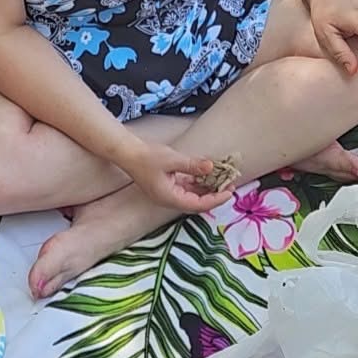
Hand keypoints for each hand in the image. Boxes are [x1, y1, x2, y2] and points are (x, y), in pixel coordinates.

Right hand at [120, 138, 235, 214]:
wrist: (127, 153)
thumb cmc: (146, 157)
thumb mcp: (173, 159)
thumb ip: (193, 165)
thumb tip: (212, 166)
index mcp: (169, 198)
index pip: (198, 205)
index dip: (216, 200)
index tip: (229, 192)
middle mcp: (169, 200)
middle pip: (196, 203)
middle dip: (214, 195)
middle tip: (229, 186)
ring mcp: (167, 194)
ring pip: (192, 196)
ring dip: (206, 189)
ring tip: (222, 180)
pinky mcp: (166, 187)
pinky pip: (186, 189)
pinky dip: (197, 183)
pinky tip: (207, 175)